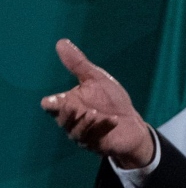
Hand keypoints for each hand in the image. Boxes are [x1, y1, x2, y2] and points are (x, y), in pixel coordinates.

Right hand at [40, 39, 154, 168]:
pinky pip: (95, 139)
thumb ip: (78, 64)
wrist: (132, 123)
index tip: (53, 100)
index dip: (51, 104)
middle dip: (68, 114)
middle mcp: (71, 121)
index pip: (50, 106)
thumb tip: (61, 42)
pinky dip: (103, 128)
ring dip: (86, 122)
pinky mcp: (97, 145)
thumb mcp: (97, 79)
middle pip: (61, 119)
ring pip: (76, 131)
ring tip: (96, 113)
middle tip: (75, 106)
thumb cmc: (112, 101)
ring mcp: (83, 135)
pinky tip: (113, 120)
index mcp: (68, 104)